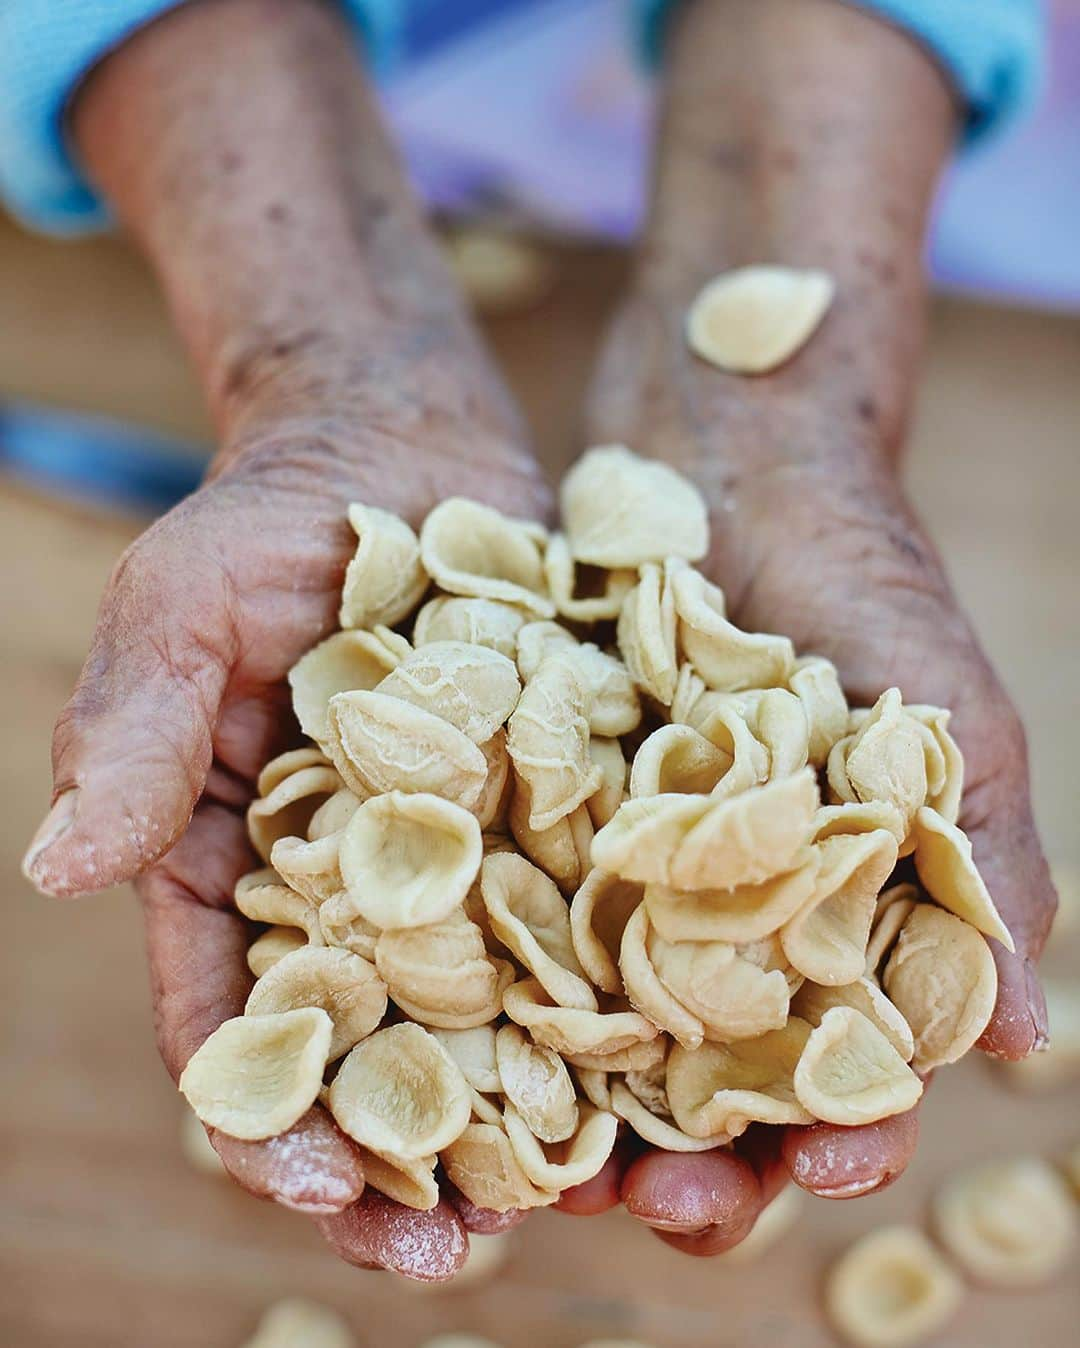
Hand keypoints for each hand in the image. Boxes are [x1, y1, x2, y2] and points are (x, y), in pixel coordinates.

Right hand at [22, 365, 549, 1277]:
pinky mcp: (560, 815)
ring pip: (494, 1018)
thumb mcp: (186, 602)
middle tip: (460, 1253)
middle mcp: (356, 891)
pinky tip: (676, 1051)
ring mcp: (466, 861)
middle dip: (407, 1164)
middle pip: (372, 1058)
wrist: (411, 446)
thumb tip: (59, 869)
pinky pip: (592, 918)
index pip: (237, 1026)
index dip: (271, 1123)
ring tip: (592, 1193)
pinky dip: (623, 990)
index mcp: (238, 870)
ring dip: (531, 1112)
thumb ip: (135, 729)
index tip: (327, 1192)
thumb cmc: (276, 519)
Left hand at [561, 286, 1056, 1253]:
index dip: (830, 1128)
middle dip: (691, 1147)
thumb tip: (1027, 1046)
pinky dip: (488, 967)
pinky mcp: (533, 805)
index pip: (837, 1062)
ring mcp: (618, 860)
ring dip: (578, 1096)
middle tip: (658, 1204)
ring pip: (591, 1013)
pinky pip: (504, 902)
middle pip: (703, 1068)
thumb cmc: (867, 580)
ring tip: (551, 1161)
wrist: (734, 452)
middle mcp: (716, 906)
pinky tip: (459, 1024)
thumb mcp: (946, 721)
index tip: (813, 1174)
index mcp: (828, 912)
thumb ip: (982, 871)